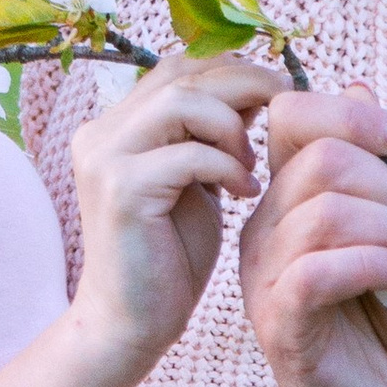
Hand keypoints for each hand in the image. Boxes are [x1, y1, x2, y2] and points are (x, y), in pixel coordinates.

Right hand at [66, 52, 287, 377]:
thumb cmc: (171, 252)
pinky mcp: (120, 190)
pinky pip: (188, 154)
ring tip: (253, 162)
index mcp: (116, 123)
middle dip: (244, 85)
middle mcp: (100, 130)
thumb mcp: (199, 179)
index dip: (232, 69)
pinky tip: (244, 192)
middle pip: (182, 73)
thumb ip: (214, 134)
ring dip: (232, 126)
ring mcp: (104, 157)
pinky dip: (227, 166)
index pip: (178, 66)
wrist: (133, 321)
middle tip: (286, 110)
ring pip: (182, 102)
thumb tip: (259, 88)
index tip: (278, 93)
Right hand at [234, 85, 386, 386]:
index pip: (292, 117)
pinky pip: (316, 270)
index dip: (355, 115)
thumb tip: (360, 90)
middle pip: (319, 156)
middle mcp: (268, 232)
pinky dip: (377, 262)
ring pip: (323, 210)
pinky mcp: (281, 327)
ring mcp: (267, 279)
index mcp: (292, 203)